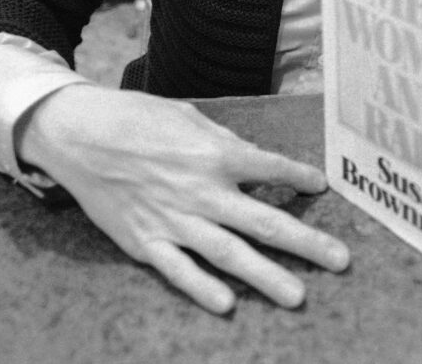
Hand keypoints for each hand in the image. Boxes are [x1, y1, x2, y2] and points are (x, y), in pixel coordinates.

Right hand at [18, 84, 349, 311]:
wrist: (81, 134)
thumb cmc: (138, 118)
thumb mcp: (189, 117)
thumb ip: (224, 141)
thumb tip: (252, 159)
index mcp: (216, 152)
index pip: (270, 168)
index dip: (299, 176)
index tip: (322, 186)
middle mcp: (202, 189)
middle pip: (264, 220)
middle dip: (305, 241)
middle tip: (340, 261)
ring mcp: (174, 220)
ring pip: (229, 254)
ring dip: (266, 276)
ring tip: (297, 295)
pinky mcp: (145, 242)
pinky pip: (179, 270)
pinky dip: (202, 288)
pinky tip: (227, 304)